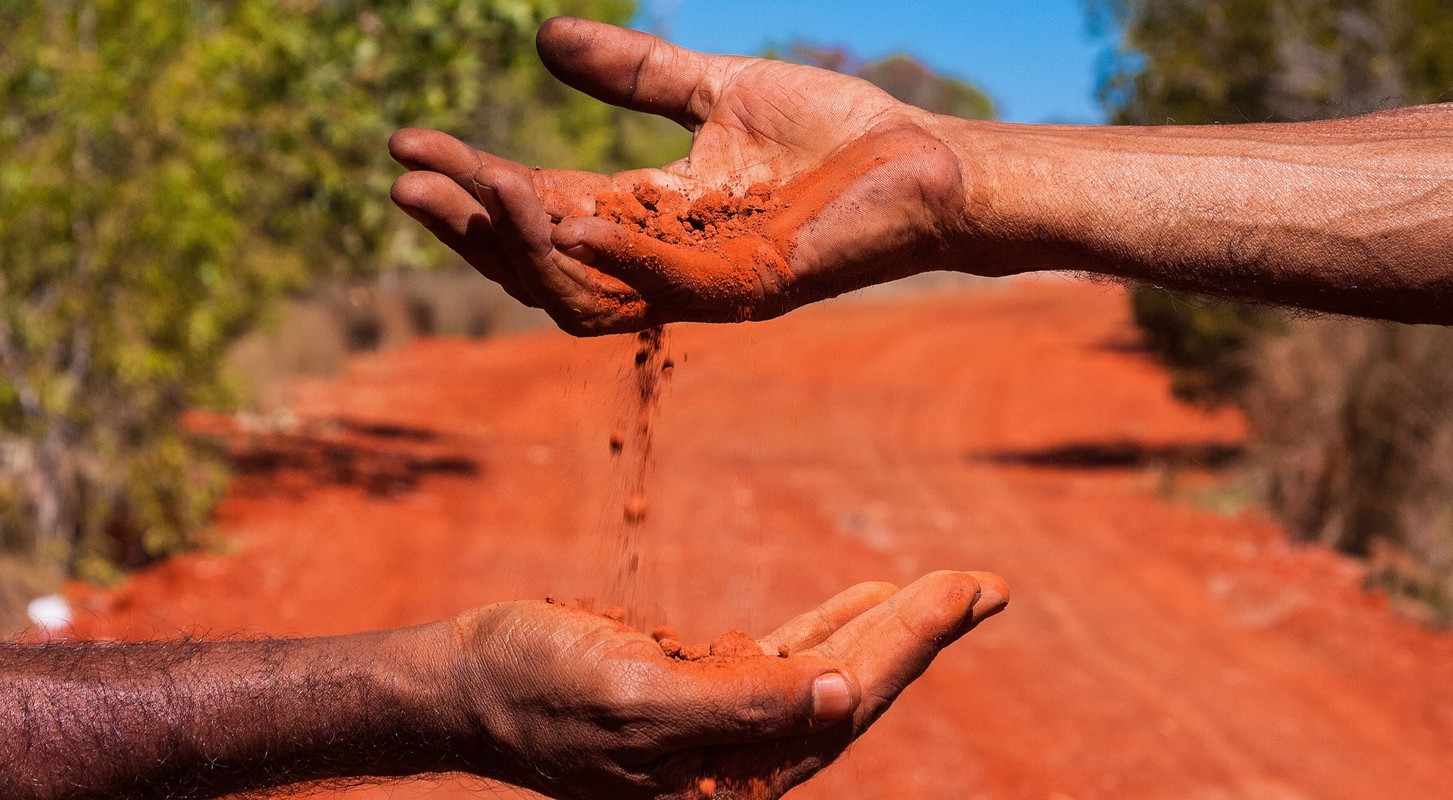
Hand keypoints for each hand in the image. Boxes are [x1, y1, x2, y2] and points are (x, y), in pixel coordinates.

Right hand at [389, 17, 977, 335]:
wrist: (930, 160)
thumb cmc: (835, 134)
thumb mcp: (713, 90)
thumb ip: (634, 75)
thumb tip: (543, 39)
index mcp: (647, 218)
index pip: (535, 210)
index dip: (468, 182)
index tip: (405, 141)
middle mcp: (662, 262)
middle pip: (539, 264)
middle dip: (469, 226)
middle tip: (406, 180)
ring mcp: (705, 283)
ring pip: (585, 292)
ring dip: (524, 245)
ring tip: (476, 184)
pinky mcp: (755, 286)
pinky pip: (669, 288)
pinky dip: (616, 258)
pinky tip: (567, 216)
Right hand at [442, 570, 1008, 798]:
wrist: (467, 684)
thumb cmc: (535, 690)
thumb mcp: (634, 696)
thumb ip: (741, 705)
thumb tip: (842, 697)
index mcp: (733, 776)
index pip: (846, 704)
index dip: (911, 644)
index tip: (964, 589)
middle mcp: (740, 761)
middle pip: (852, 690)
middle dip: (920, 634)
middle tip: (985, 584)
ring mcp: (722, 729)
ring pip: (827, 674)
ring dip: (889, 629)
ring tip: (951, 589)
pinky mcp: (699, 694)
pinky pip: (784, 659)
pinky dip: (829, 628)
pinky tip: (864, 600)